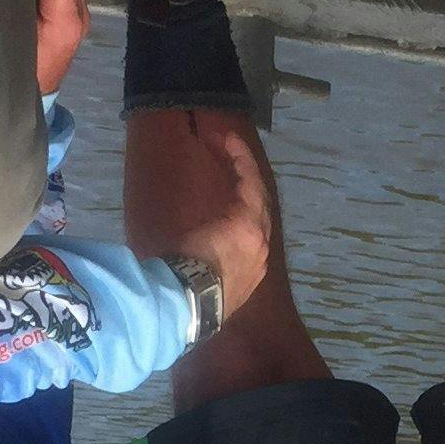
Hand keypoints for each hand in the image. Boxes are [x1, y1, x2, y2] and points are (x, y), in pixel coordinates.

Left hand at [133, 107, 275, 328]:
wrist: (191, 301)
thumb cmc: (187, 294)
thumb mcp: (198, 278)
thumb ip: (201, 264)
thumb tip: (184, 257)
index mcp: (249, 270)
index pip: (251, 235)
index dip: (242, 212)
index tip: (229, 198)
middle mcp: (260, 252)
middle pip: (260, 210)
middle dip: (248, 185)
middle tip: (234, 162)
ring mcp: (257, 237)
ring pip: (256, 194)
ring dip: (244, 168)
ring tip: (230, 145)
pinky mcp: (247, 220)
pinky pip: (248, 181)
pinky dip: (240, 160)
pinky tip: (230, 142)